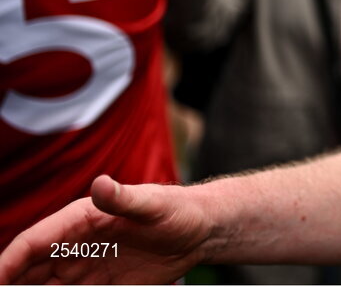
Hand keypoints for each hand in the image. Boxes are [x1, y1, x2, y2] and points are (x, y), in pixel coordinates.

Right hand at [0, 175, 210, 284]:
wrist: (200, 230)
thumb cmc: (177, 209)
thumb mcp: (154, 203)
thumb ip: (124, 198)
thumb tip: (99, 184)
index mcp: (80, 219)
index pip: (34, 242)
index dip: (9, 261)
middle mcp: (76, 244)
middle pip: (30, 270)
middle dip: (13, 284)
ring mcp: (86, 266)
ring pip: (45, 286)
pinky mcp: (101, 284)